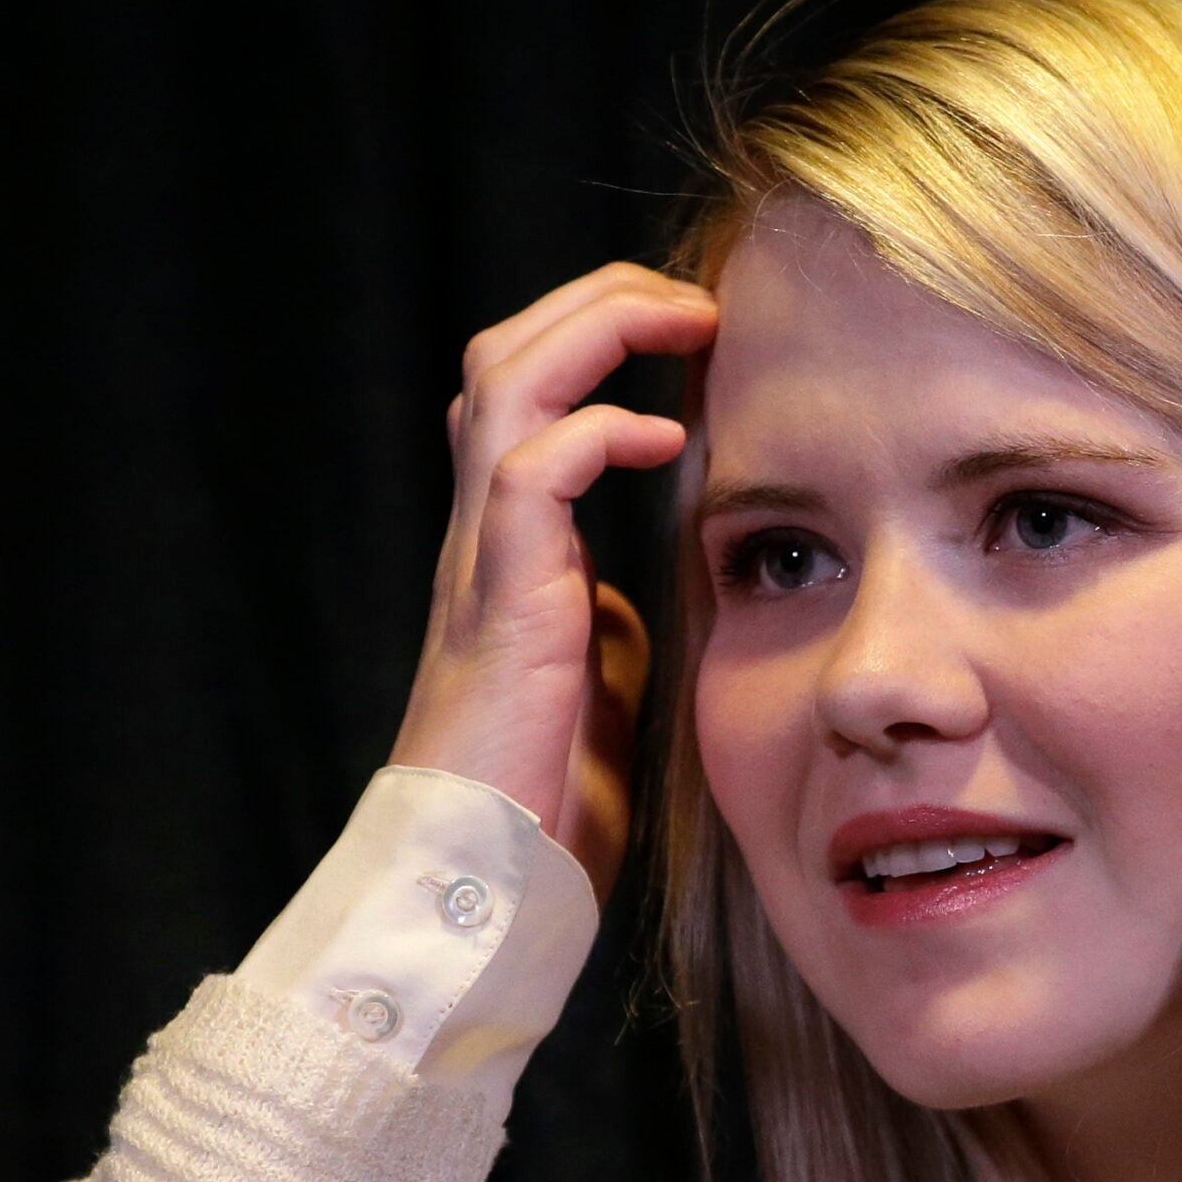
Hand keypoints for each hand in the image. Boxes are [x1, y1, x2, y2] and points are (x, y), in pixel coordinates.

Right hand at [389, 264, 716, 899]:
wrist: (490, 882)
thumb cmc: (541, 803)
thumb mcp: (598, 692)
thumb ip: (608, 628)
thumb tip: (637, 592)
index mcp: (512, 552)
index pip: (532, 397)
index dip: (601, 343)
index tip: (696, 338)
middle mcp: (485, 537)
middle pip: (507, 356)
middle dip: (598, 302)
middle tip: (693, 299)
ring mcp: (485, 562)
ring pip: (506, 381)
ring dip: (596, 328)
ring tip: (680, 320)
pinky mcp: (503, 600)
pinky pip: (531, 469)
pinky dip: (597, 429)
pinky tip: (663, 441)